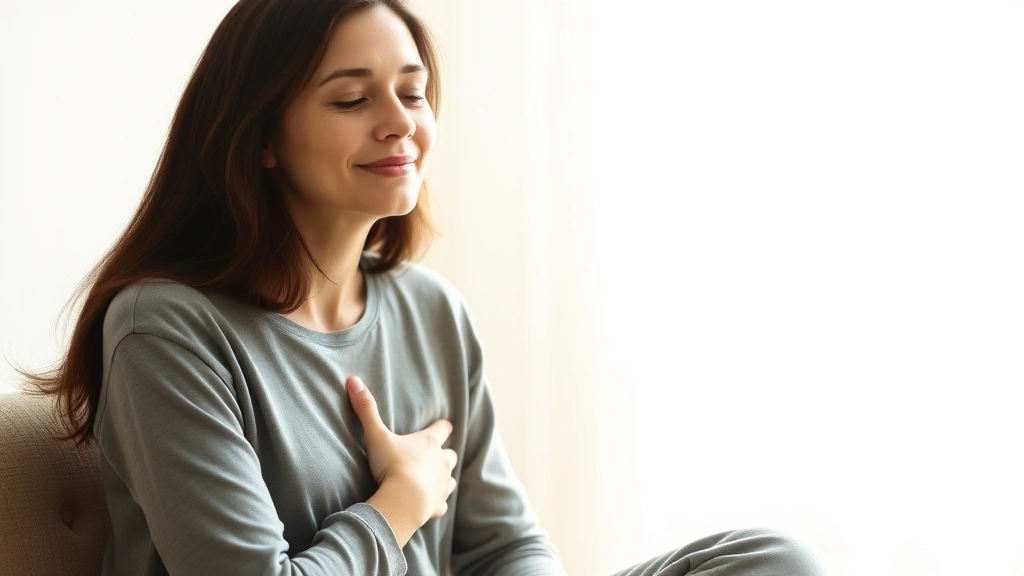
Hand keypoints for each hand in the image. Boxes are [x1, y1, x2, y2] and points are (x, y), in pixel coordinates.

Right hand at [346, 376, 457, 523]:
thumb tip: (352, 379)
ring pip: (450, 479)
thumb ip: (366, 410)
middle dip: (444, 454)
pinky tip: (428, 505)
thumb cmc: (392, 465)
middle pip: (451, 454)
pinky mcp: (439, 505)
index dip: (442, 426)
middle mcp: (442, 462)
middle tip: (432, 456)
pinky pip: (441, 504)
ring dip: (442, 478)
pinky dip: (436, 503)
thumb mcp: (376, 435)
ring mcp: (443, 484)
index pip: (443, 428)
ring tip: (430, 481)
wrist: (404, 500)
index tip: (442, 425)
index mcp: (430, 442)